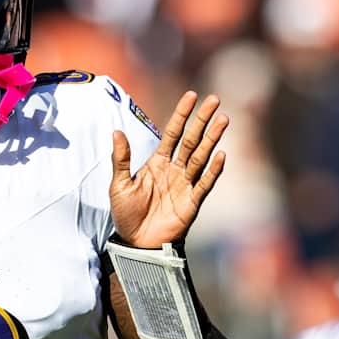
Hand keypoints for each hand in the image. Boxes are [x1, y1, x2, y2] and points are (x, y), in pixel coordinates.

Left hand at [110, 91, 228, 247]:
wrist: (136, 243)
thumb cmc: (127, 214)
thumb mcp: (119, 184)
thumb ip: (121, 158)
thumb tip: (116, 131)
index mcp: (158, 162)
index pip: (173, 133)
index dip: (182, 114)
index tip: (192, 95)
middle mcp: (174, 169)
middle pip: (192, 140)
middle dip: (202, 120)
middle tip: (215, 100)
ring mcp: (185, 185)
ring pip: (201, 157)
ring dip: (212, 139)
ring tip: (223, 120)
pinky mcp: (192, 202)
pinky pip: (204, 183)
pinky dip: (213, 170)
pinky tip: (220, 154)